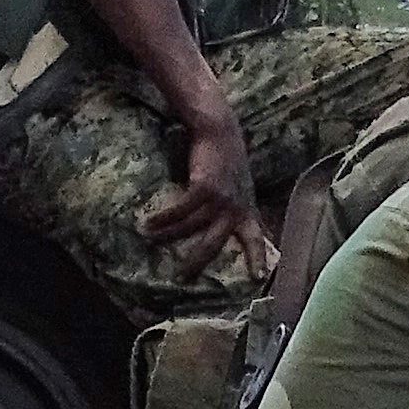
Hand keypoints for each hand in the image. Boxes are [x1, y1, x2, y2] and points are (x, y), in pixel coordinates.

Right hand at [138, 111, 270, 270]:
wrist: (220, 130)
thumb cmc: (225, 157)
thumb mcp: (237, 184)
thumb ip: (234, 204)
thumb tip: (224, 221)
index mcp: (245, 208)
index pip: (254, 238)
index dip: (256, 258)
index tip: (258, 278)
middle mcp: (235, 207)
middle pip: (216, 243)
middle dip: (198, 261)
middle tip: (182, 278)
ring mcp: (221, 198)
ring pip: (192, 227)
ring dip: (169, 235)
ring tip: (151, 240)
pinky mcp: (205, 188)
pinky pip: (181, 210)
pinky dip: (165, 218)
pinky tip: (151, 222)